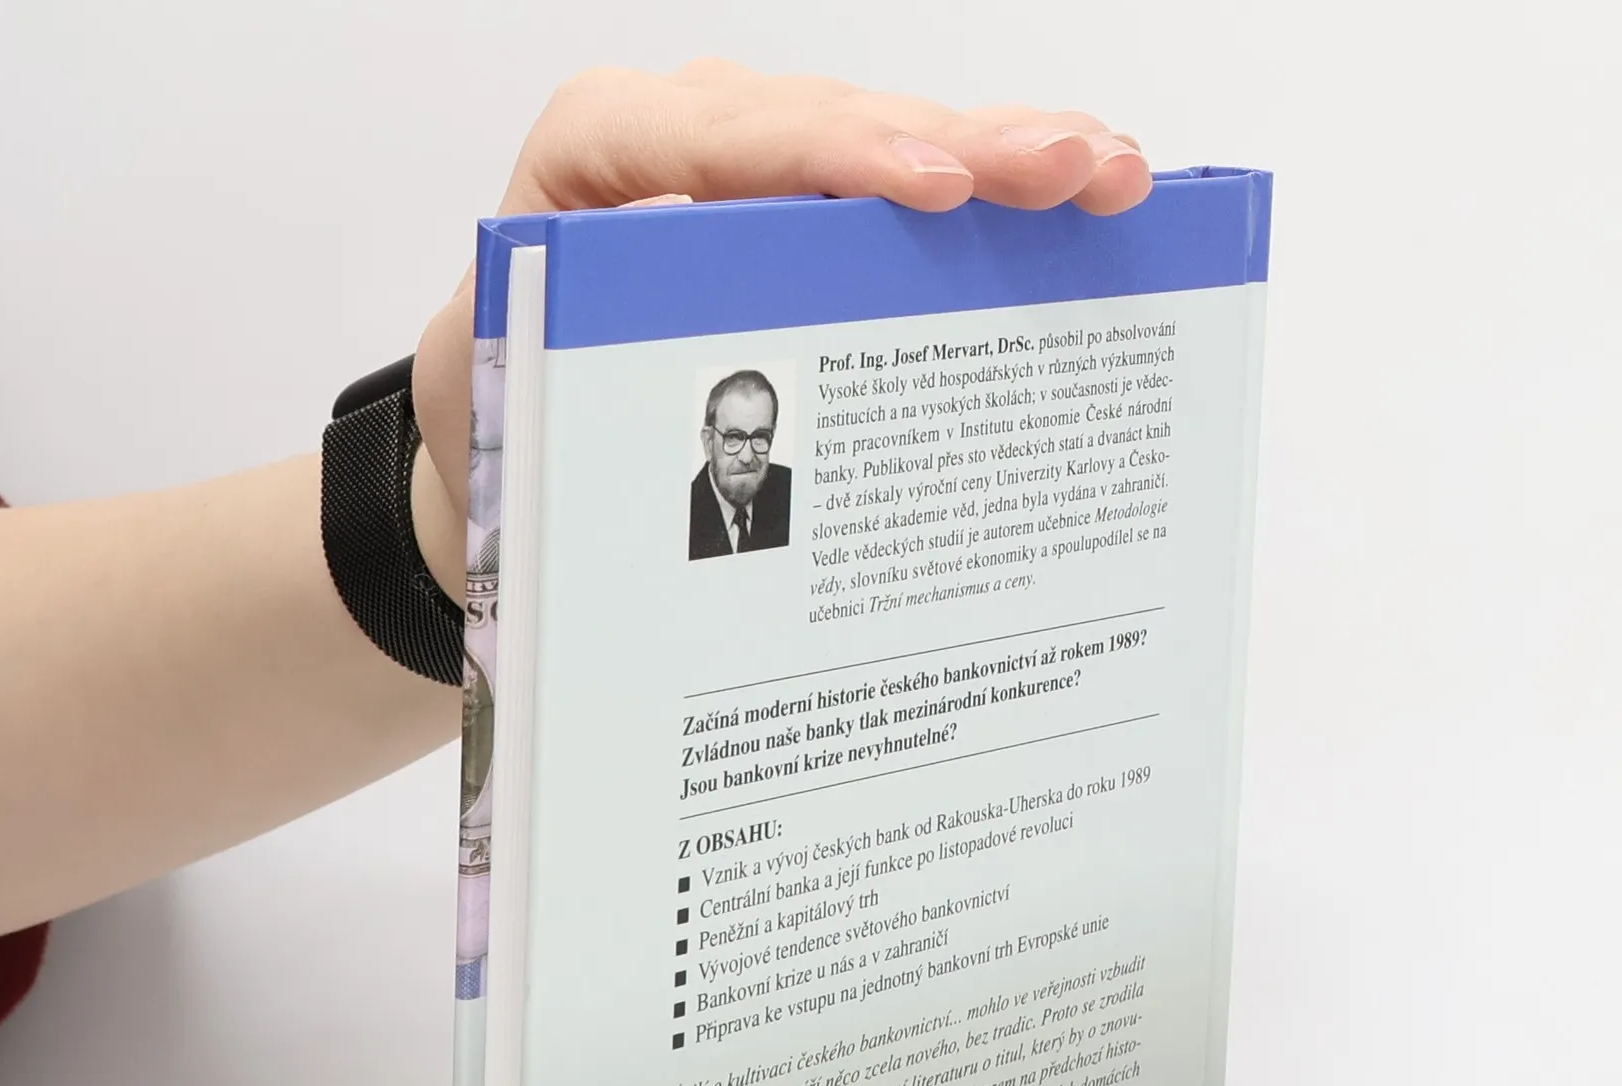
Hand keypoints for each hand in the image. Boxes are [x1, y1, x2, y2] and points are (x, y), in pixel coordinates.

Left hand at [409, 62, 1150, 581]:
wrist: (514, 426)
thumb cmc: (513, 405)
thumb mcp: (519, 384)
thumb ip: (584, 360)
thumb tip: (703, 391)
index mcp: (597, 151)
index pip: (718, 136)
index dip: (832, 156)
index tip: (932, 189)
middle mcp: (685, 133)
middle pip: (831, 123)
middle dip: (960, 145)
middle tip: (1066, 169)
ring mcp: (758, 161)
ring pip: (889, 137)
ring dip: (1005, 155)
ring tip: (1108, 176)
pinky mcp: (808, 205)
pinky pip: (904, 180)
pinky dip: (991, 191)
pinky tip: (1078, 190)